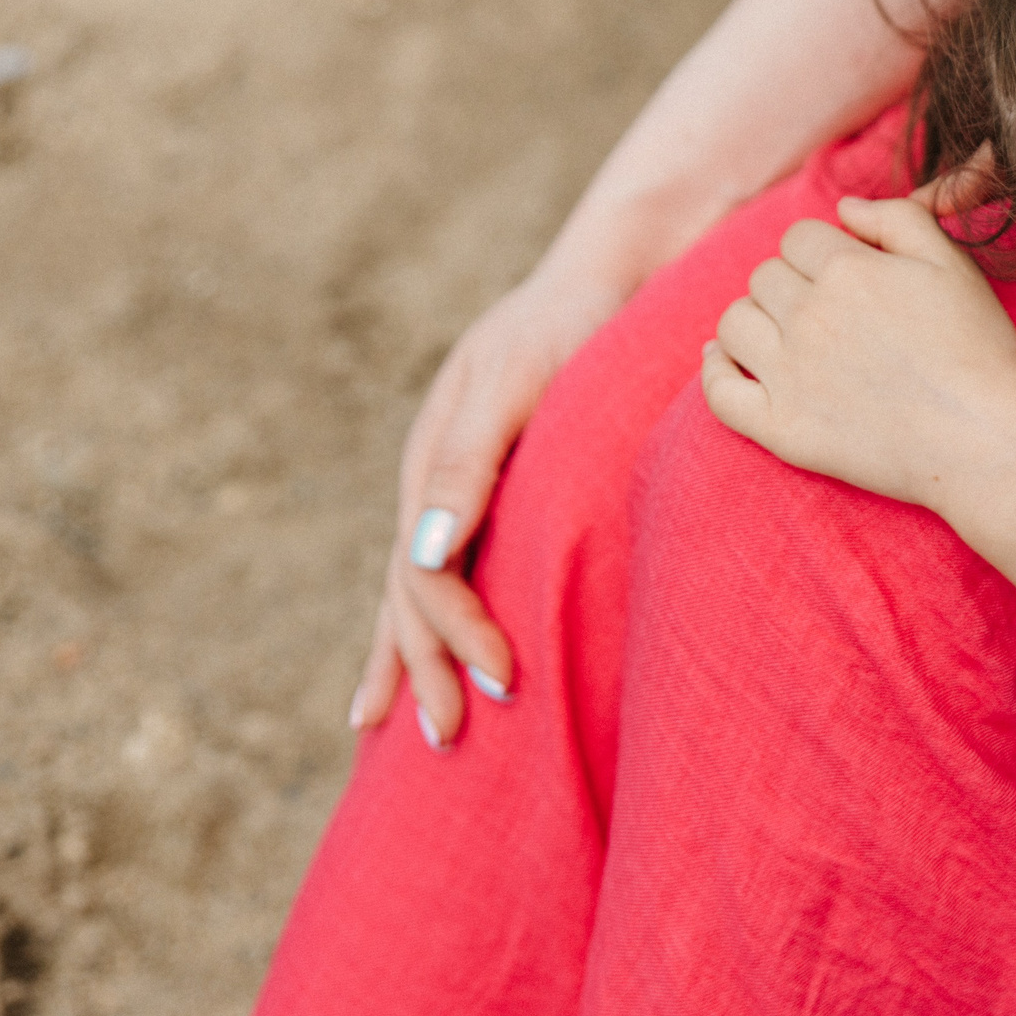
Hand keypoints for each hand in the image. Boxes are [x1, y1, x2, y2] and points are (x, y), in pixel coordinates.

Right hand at [354, 264, 629, 745]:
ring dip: (415, 659)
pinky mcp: (487, 489)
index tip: (503, 681)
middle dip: (425, 668)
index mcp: (434, 462)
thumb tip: (427, 553)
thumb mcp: (516, 378)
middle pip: (411, 596)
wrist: (604, 277)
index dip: (457, 633)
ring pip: (418, 591)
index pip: (428, 575)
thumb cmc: (569, 323)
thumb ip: (470, 460)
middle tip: (449, 739)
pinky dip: (432, 622)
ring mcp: (454, 487)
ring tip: (416, 727)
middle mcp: (434, 482)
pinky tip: (430, 664)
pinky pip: (450, 568)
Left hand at [703, 197, 1015, 512]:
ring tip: (786, 336)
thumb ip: (897, 218)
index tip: (850, 278)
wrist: (984, 440)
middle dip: (791, 285)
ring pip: (734, 324)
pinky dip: (715, 370)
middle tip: (830, 314)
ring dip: (754, 321)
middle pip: (765, 277)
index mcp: (846, 269)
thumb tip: (844, 210)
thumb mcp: (952, 263)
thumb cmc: (978, 350)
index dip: (823, 252)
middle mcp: (807, 316)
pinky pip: (719, 392)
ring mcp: (788, 375)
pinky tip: (724, 360)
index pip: (800, 238)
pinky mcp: (781, 428)